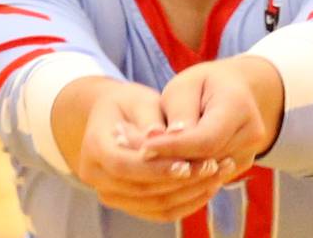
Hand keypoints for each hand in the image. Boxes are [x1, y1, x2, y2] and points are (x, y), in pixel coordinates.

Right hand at [54, 77, 231, 221]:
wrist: (112, 117)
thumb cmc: (130, 103)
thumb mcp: (140, 100)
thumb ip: (151, 120)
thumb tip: (164, 136)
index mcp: (93, 146)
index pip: (123, 165)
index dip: (155, 167)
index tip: (186, 162)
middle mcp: (95, 175)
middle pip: (141, 189)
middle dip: (180, 181)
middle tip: (214, 165)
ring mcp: (110, 193)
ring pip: (154, 205)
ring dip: (189, 193)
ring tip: (219, 173)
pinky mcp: (128, 204)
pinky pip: (160, 211)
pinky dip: (187, 202)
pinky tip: (210, 185)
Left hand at [141, 56, 284, 177]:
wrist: (236, 91)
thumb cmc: (205, 84)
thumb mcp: (187, 85)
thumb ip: (178, 112)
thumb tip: (163, 140)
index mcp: (239, 107)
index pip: (205, 139)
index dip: (173, 148)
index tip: (142, 148)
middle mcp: (251, 135)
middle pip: (203, 161)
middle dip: (166, 162)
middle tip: (129, 155)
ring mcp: (248, 155)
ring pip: (203, 176)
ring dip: (169, 173)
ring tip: (136, 161)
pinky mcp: (237, 170)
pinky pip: (205, 181)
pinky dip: (179, 177)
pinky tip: (154, 169)